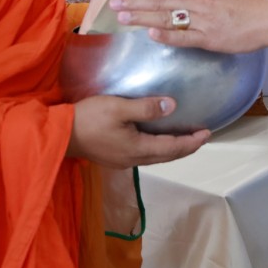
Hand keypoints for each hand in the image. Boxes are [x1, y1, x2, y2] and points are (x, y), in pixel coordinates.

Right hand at [68, 95, 209, 168]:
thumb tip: (173, 106)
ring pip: (156, 156)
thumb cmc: (89, 119)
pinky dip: (158, 148)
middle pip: (167, 156)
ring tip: (184, 138)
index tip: (207, 133)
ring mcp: (122, 160)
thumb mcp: (118, 108)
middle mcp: (133, 159)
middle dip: (186, 147)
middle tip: (201, 137)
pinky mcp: (113, 157)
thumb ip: (146, 108)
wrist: (60, 135)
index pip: (172, 147)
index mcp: (138, 148)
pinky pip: (144, 154)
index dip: (191, 141)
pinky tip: (156, 139)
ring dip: (172, 148)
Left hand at [110, 0, 267, 51]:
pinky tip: (151, 34)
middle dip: (135, 2)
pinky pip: (185, 37)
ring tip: (122, 18)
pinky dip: (167, 35)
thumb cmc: (255, 0)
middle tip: (113, 5)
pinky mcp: (212, 38)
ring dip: (142, 17)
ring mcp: (205, 19)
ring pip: (167, 16)